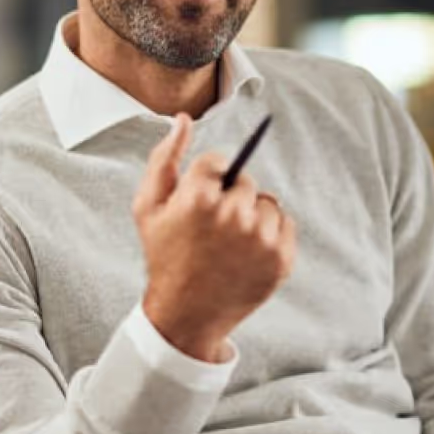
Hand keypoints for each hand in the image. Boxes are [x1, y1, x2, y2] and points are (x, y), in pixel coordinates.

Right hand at [132, 113, 295, 362]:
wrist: (186, 315)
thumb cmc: (164, 254)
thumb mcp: (148, 207)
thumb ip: (164, 158)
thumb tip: (183, 119)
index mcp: (198, 198)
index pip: (218, 161)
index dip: (205, 180)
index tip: (197, 203)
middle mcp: (233, 215)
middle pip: (244, 179)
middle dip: (230, 195)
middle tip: (212, 226)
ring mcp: (260, 239)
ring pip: (266, 201)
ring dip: (252, 213)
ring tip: (230, 241)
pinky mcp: (280, 258)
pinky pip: (284, 223)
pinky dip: (270, 232)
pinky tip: (247, 252)